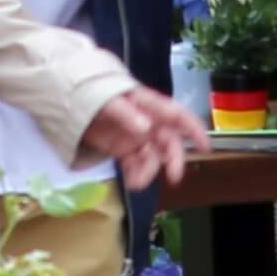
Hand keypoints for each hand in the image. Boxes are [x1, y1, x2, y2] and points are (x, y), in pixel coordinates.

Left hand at [76, 87, 196, 188]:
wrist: (71, 100)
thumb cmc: (93, 92)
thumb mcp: (108, 100)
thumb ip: (126, 113)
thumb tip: (146, 128)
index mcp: (149, 105)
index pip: (178, 115)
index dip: (195, 130)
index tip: (205, 147)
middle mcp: (147, 122)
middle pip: (169, 142)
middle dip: (174, 160)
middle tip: (174, 177)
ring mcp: (136, 137)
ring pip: (153, 157)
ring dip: (149, 172)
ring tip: (136, 183)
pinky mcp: (123, 149)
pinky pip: (136, 165)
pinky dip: (136, 175)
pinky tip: (131, 183)